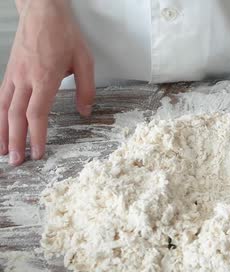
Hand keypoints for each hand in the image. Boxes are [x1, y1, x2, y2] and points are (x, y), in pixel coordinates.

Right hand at [0, 0, 94, 165]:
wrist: (42, 11)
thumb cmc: (64, 34)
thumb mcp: (85, 60)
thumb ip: (86, 89)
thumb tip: (85, 111)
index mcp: (45, 78)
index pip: (37, 113)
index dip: (37, 136)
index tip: (39, 152)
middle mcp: (26, 79)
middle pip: (17, 116)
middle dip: (17, 141)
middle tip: (17, 162)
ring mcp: (14, 75)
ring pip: (4, 108)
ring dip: (3, 132)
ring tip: (3, 152)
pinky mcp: (10, 71)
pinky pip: (1, 97)